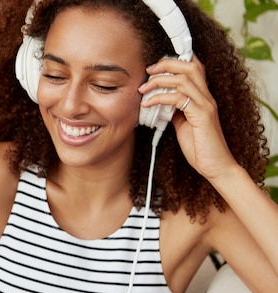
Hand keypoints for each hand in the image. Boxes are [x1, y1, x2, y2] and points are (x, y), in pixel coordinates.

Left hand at [138, 55, 236, 180]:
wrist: (215, 166)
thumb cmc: (200, 148)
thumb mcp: (183, 125)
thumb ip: (175, 112)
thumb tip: (161, 103)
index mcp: (203, 97)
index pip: (194, 68)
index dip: (176, 61)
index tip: (155, 67)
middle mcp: (207, 97)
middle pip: (190, 66)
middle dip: (167, 64)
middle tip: (148, 70)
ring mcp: (206, 105)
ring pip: (183, 79)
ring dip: (159, 81)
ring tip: (143, 89)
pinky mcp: (202, 116)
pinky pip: (178, 99)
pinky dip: (159, 98)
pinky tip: (148, 105)